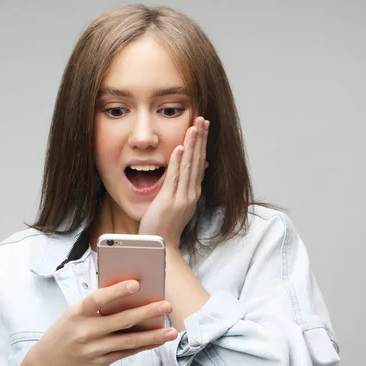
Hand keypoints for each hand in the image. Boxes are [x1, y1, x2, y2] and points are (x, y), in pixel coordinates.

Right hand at [24, 280, 177, 365]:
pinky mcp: (101, 362)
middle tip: (166, 305)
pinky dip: (144, 346)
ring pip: (129, 341)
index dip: (117, 291)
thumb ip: (97, 306)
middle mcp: (86, 332)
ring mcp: (94, 349)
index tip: (136, 284)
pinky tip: (158, 340)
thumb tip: (129, 294)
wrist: (47, 362)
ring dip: (153, 335)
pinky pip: (127, 353)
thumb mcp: (74, 313)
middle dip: (146, 313)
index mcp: (78, 313)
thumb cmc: (66, 329)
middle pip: (121, 321)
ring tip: (171, 330)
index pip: (98, 299)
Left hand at [139, 116, 208, 247]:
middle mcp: (190, 193)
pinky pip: (175, 178)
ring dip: (192, 145)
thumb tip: (193, 169)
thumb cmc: (166, 226)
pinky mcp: (169, 201)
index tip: (203, 127)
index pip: (200, 163)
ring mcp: (182, 197)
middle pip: (198, 160)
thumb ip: (184, 186)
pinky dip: (178, 162)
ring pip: (189, 166)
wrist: (162, 246)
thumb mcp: (179, 204)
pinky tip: (179, 148)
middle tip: (203, 119)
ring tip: (195, 126)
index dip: (202, 144)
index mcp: (192, 193)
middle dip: (201, 139)